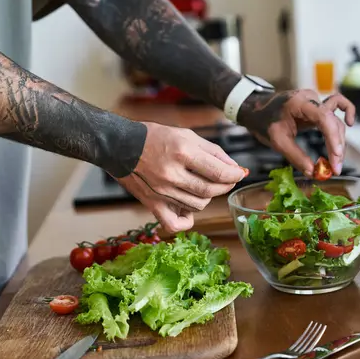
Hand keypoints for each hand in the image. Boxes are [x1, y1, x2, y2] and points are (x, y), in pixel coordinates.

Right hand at [113, 122, 245, 232]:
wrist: (119, 146)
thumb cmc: (155, 137)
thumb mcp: (187, 135)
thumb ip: (214, 152)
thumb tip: (235, 168)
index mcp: (182, 152)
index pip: (219, 172)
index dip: (235, 174)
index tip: (240, 173)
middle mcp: (172, 174)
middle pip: (211, 190)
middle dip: (225, 185)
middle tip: (225, 179)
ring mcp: (162, 191)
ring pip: (198, 205)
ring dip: (207, 197)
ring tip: (202, 185)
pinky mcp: (152, 204)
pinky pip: (175, 223)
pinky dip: (186, 221)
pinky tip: (189, 209)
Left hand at [237, 90, 355, 175]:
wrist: (256, 109)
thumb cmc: (263, 121)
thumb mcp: (276, 141)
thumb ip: (295, 156)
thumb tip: (312, 172)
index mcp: (299, 103)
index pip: (324, 117)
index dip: (333, 138)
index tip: (335, 157)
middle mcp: (311, 98)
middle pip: (332, 121)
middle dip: (336, 146)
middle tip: (335, 168)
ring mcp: (315, 101)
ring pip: (335, 120)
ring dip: (338, 141)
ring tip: (334, 162)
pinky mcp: (316, 107)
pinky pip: (335, 109)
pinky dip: (344, 115)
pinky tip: (350, 123)